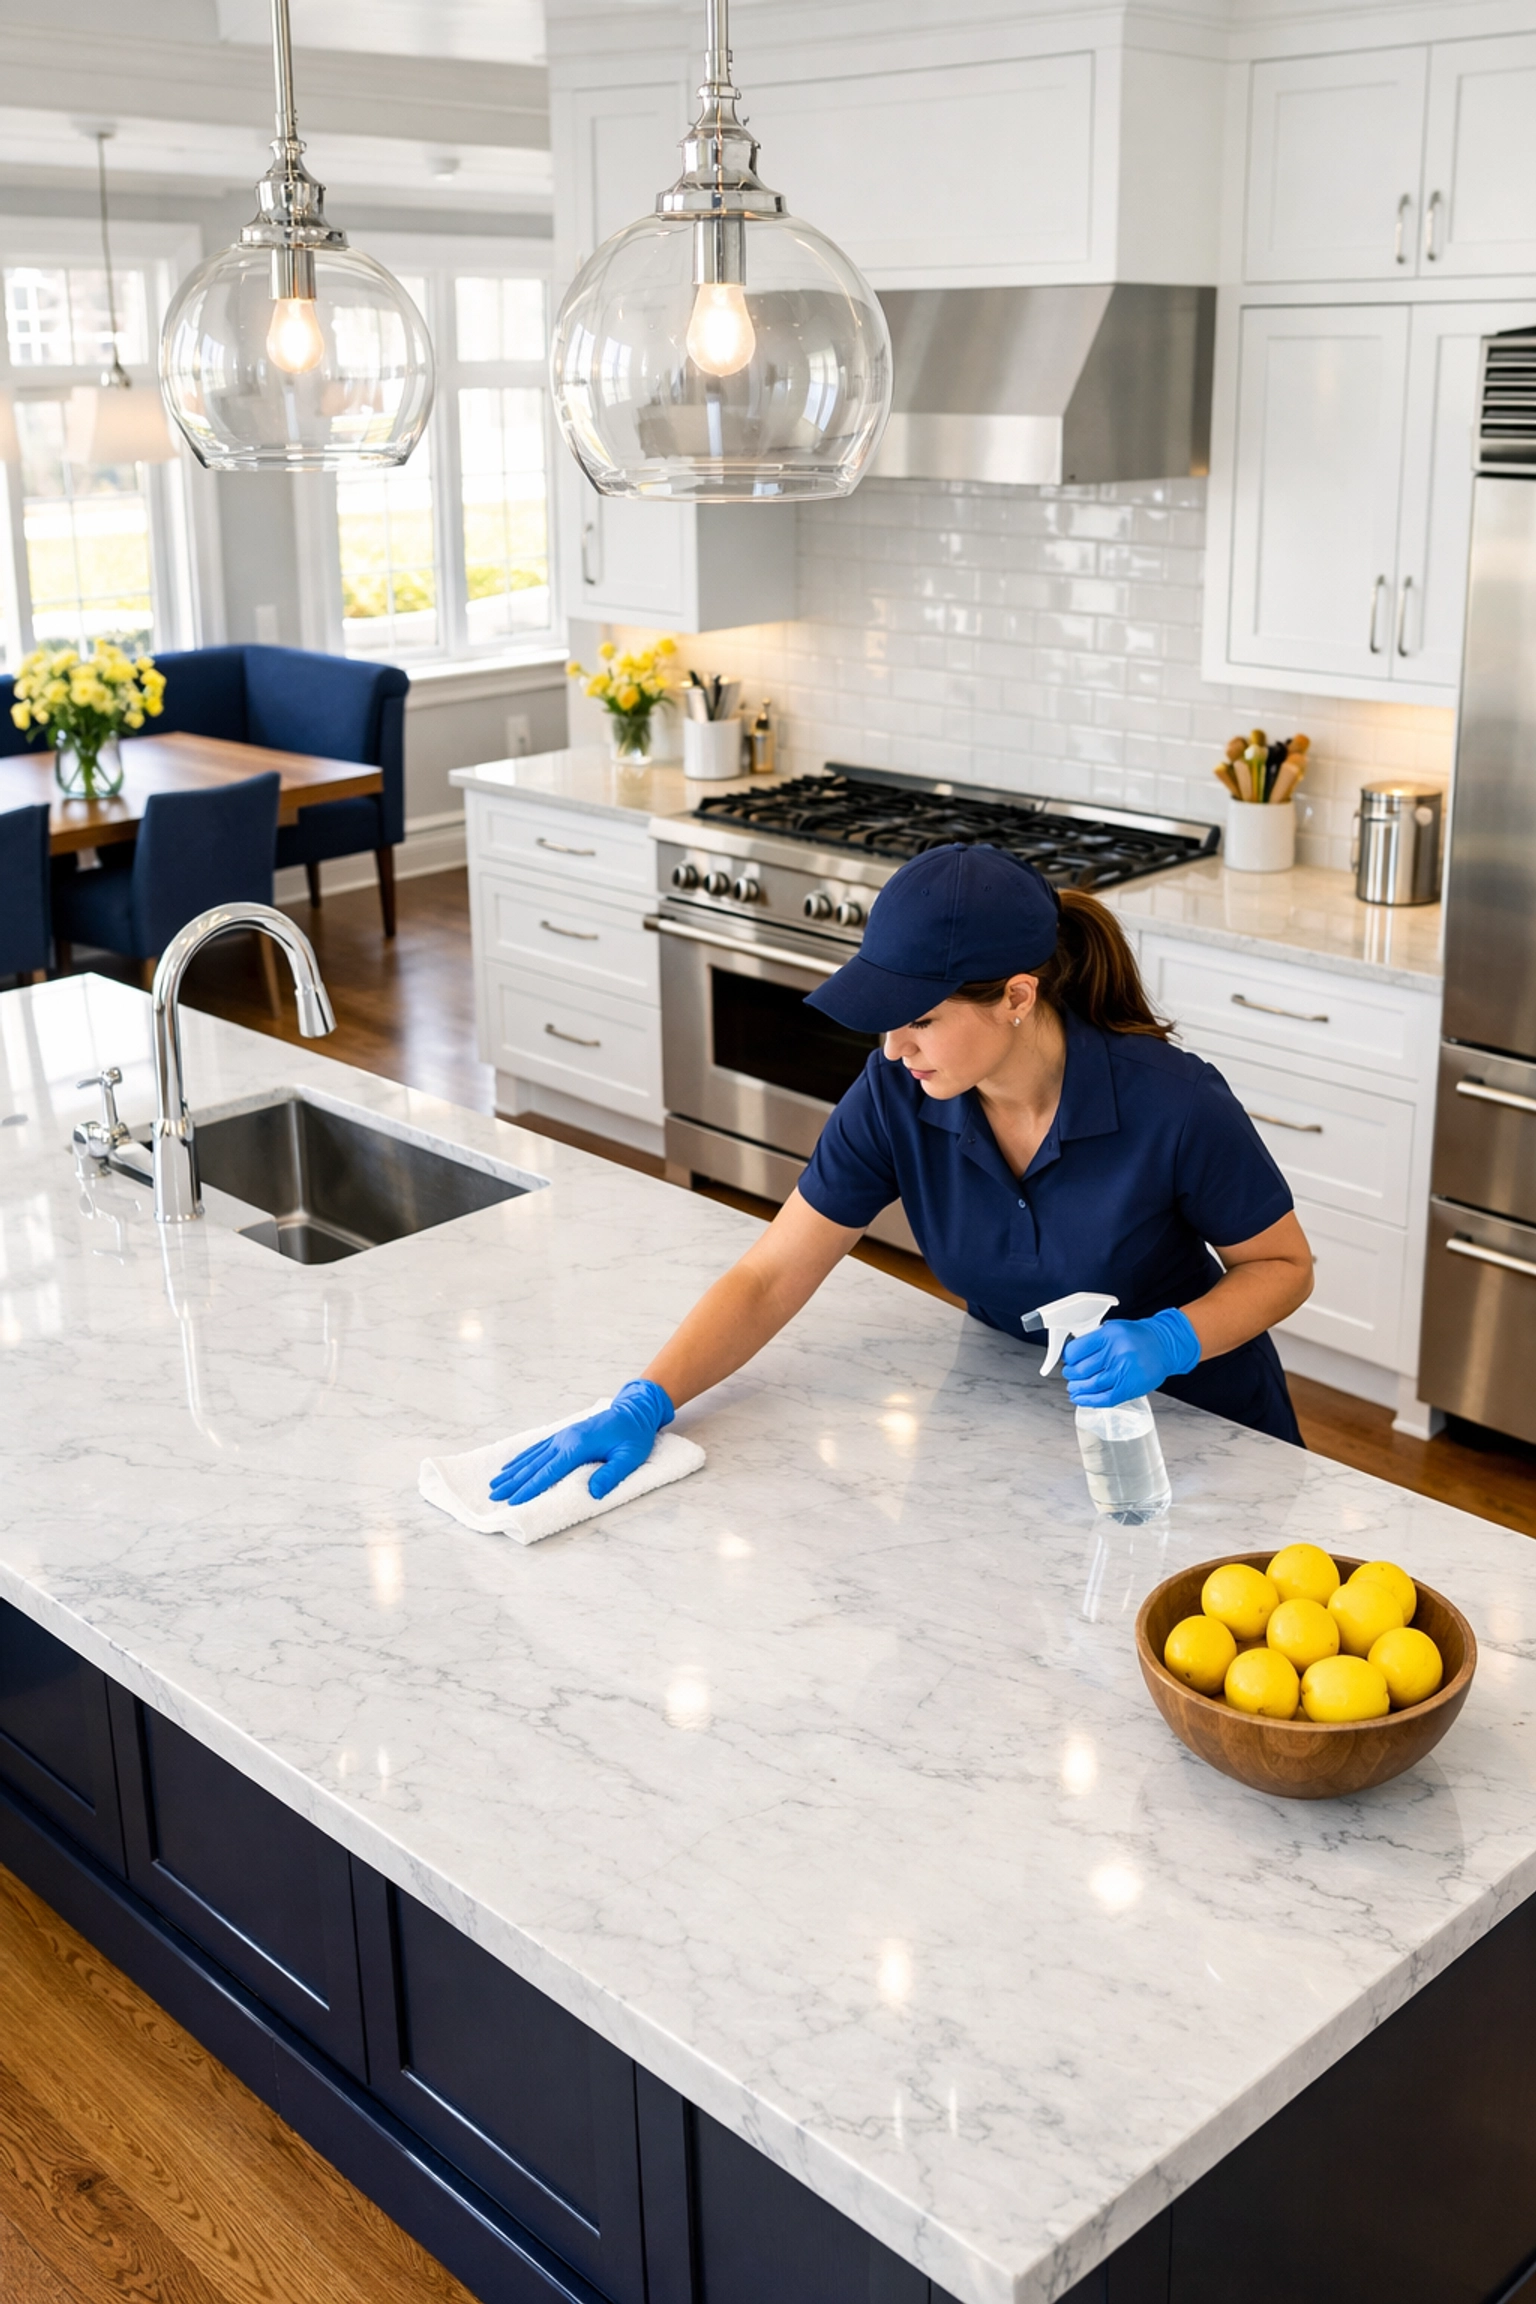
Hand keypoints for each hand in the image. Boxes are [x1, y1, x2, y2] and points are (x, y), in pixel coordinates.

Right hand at [488, 1379, 674, 1506]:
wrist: (634, 1411)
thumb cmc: (634, 1436)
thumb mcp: (630, 1458)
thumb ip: (612, 1475)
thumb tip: (593, 1493)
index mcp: (578, 1446)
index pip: (550, 1472)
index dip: (531, 1488)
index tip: (514, 1501)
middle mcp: (565, 1440)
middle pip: (535, 1465)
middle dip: (514, 1482)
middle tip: (495, 1496)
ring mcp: (562, 1436)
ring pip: (532, 1457)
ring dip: (514, 1471)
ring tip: (496, 1483)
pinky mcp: (564, 1436)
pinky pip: (538, 1449)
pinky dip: (523, 1458)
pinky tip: (513, 1465)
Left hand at [1062, 1310, 1199, 1408]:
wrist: (1164, 1345)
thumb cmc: (1138, 1337)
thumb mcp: (1113, 1328)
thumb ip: (1094, 1339)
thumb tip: (1072, 1355)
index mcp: (1108, 1335)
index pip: (1076, 1350)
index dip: (1068, 1358)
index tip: (1068, 1360)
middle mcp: (1116, 1353)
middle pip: (1081, 1370)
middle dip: (1071, 1375)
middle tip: (1070, 1374)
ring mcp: (1123, 1372)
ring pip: (1091, 1385)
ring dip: (1077, 1389)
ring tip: (1074, 1387)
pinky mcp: (1129, 1387)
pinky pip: (1104, 1398)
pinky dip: (1089, 1400)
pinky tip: (1080, 1399)